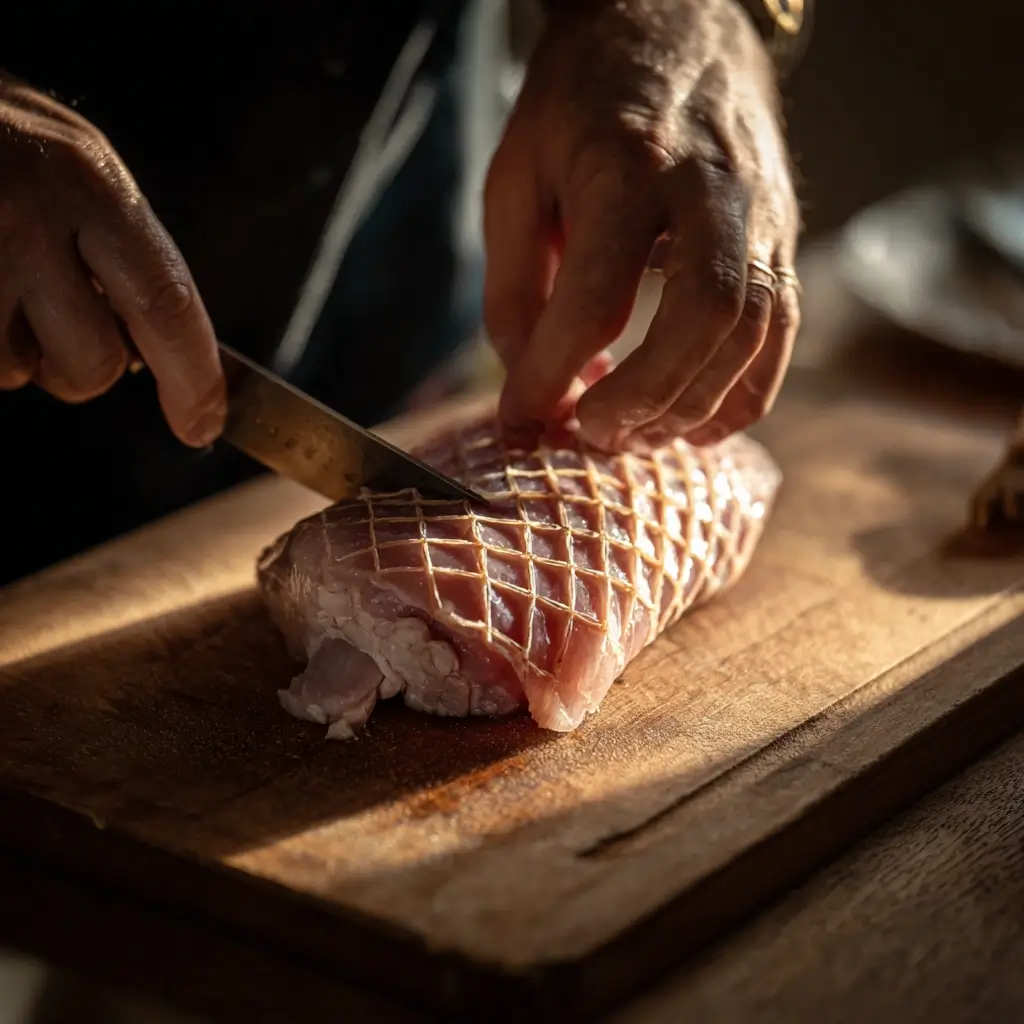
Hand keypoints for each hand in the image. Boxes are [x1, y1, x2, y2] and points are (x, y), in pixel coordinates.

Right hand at [0, 76, 224, 446]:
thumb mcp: (64, 161)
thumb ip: (116, 246)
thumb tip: (159, 348)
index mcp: (89, 179)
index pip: (167, 303)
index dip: (193, 379)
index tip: (203, 423)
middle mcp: (31, 216)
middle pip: (94, 363)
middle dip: (79, 367)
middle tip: (50, 319)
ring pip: (19, 373)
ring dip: (11, 351)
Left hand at [483, 0, 800, 449]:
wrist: (678, 23)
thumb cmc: (582, 102)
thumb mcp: (517, 176)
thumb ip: (516, 283)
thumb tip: (529, 378)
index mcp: (628, 165)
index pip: (596, 298)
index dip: (552, 376)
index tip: (521, 422)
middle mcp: (711, 191)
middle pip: (701, 319)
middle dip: (642, 399)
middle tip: (590, 436)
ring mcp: (762, 215)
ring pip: (752, 334)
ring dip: (689, 406)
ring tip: (632, 436)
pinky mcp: (786, 237)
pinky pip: (781, 334)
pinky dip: (740, 395)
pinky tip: (692, 423)